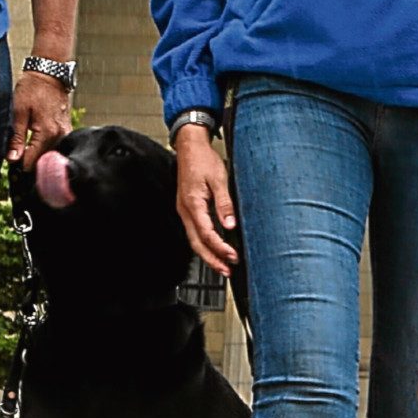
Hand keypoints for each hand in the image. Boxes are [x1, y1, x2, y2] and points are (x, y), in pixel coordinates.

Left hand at [8, 70, 69, 163]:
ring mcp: (65, 132)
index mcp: (47, 132)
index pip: (32, 161)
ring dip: (36, 155)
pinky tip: (34, 143)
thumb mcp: (18, 112)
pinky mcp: (66, 129)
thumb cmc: (32, 88)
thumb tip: (13, 159)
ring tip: (23, 149)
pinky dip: (44, 147)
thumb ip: (16, 138)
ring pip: (49, 154)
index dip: (19, 165)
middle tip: (15, 155)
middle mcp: (59, 135)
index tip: (11, 162)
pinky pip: (55, 145)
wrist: (49, 74)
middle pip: (42, 160)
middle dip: (28, 161)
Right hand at [174, 125, 238, 273]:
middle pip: (196, 243)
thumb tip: (230, 224)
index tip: (233, 256)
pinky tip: (214, 248)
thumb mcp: (218, 179)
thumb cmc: (203, 160)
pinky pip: (194, 231)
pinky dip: (204, 243)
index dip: (220, 248)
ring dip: (208, 254)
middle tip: (227, 270)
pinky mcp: (187, 209)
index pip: (206, 233)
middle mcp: (185, 210)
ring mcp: (184, 210)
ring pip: (194, 240)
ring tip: (223, 265)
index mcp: (192, 203)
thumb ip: (224, 203)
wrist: (189, 147)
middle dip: (212, 259)